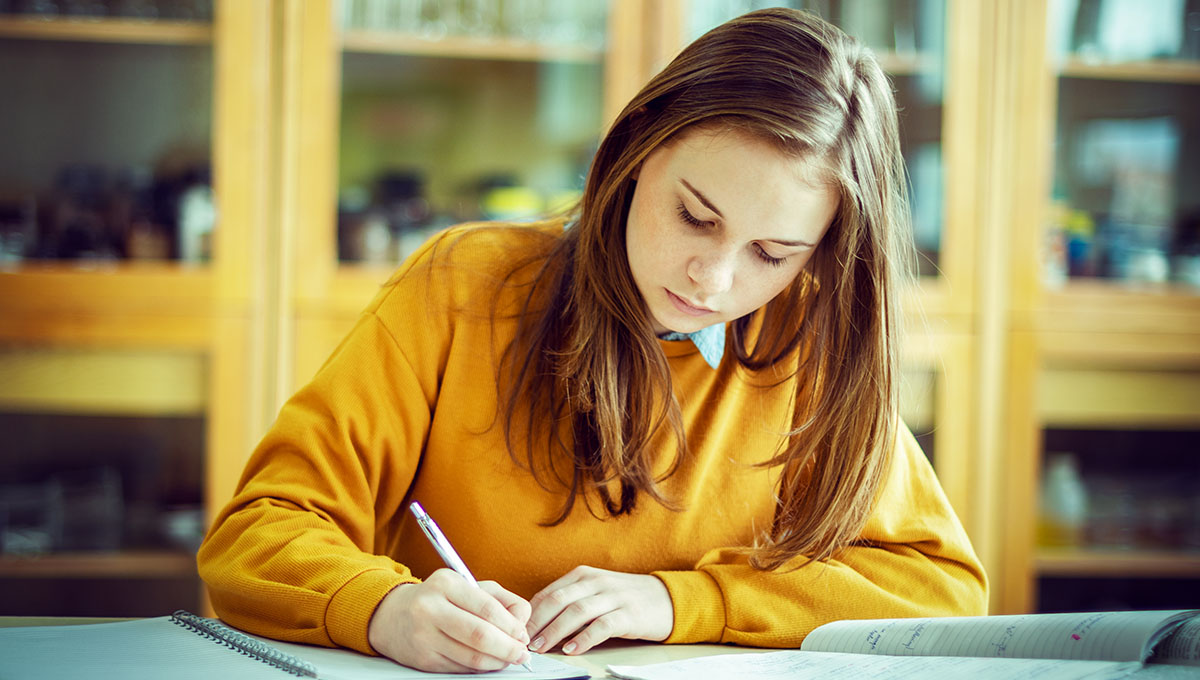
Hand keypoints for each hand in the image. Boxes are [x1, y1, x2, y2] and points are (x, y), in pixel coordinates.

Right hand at [367, 569, 531, 672]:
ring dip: (498, 662)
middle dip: (508, 648)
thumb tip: (523, 621)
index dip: (511, 625)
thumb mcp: (467, 586)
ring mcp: (424, 636)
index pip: (487, 608)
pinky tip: (488, 662)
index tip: (523, 634)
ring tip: (509, 659)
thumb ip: (500, 599)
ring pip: (471, 657)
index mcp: (446, 584)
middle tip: (522, 653)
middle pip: (480, 635)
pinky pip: (460, 668)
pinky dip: (480, 668)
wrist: (392, 616)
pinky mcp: (423, 659)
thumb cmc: (438, 599)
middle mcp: (431, 608)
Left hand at [525, 566, 673, 655]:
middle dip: (538, 622)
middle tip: (524, 641)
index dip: (530, 612)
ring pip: (577, 612)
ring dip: (555, 630)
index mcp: (584, 575)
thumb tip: (537, 622)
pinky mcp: (629, 614)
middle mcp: (596, 582)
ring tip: (541, 647)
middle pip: (559, 600)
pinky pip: (602, 626)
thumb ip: (570, 601)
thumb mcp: (595, 592)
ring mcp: (614, 597)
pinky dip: (584, 638)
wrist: (666, 598)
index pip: (549, 592)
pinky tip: (572, 649)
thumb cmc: (624, 599)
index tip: (517, 630)